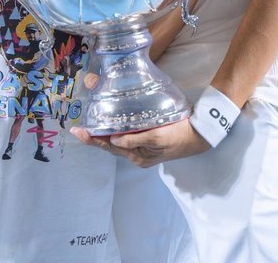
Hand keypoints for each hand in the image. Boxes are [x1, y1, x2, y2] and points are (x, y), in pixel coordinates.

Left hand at [71, 117, 209, 166]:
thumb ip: (135, 138)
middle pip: (110, 144)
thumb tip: (114, 139)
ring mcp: (142, 149)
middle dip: (94, 135)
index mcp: (138, 156)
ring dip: (104, 131)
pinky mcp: (147, 140)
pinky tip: (111, 122)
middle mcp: (137, 154)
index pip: (109, 146)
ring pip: (117, 140)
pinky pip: (127, 136)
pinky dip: (116, 129)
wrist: (199, 135)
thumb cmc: (179, 134)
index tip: (77, 132)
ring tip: (90, 123)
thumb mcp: (157, 136)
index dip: (92, 139)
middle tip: (77, 127)